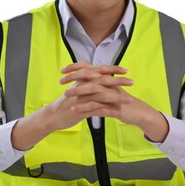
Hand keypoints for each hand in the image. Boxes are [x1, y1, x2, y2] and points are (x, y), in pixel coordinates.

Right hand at [11, 62, 133, 149]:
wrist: (51, 116)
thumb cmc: (65, 103)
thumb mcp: (76, 89)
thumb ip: (86, 82)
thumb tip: (97, 77)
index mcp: (82, 79)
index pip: (99, 70)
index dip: (113, 69)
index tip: (126, 70)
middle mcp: (82, 86)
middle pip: (103, 80)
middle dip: (119, 81)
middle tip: (132, 82)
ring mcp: (82, 97)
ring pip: (102, 95)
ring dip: (118, 97)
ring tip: (130, 100)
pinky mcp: (81, 109)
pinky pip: (97, 109)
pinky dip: (109, 111)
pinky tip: (119, 114)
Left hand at [61, 62, 168, 141]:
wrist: (138, 112)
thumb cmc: (122, 101)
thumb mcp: (110, 90)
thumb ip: (99, 84)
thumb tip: (85, 80)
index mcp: (107, 79)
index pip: (90, 68)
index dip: (76, 67)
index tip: (63, 70)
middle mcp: (109, 84)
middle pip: (90, 77)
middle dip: (74, 78)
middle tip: (61, 81)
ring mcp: (112, 95)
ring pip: (93, 91)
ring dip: (78, 92)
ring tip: (65, 95)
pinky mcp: (114, 107)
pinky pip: (97, 107)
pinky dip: (85, 108)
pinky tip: (75, 110)